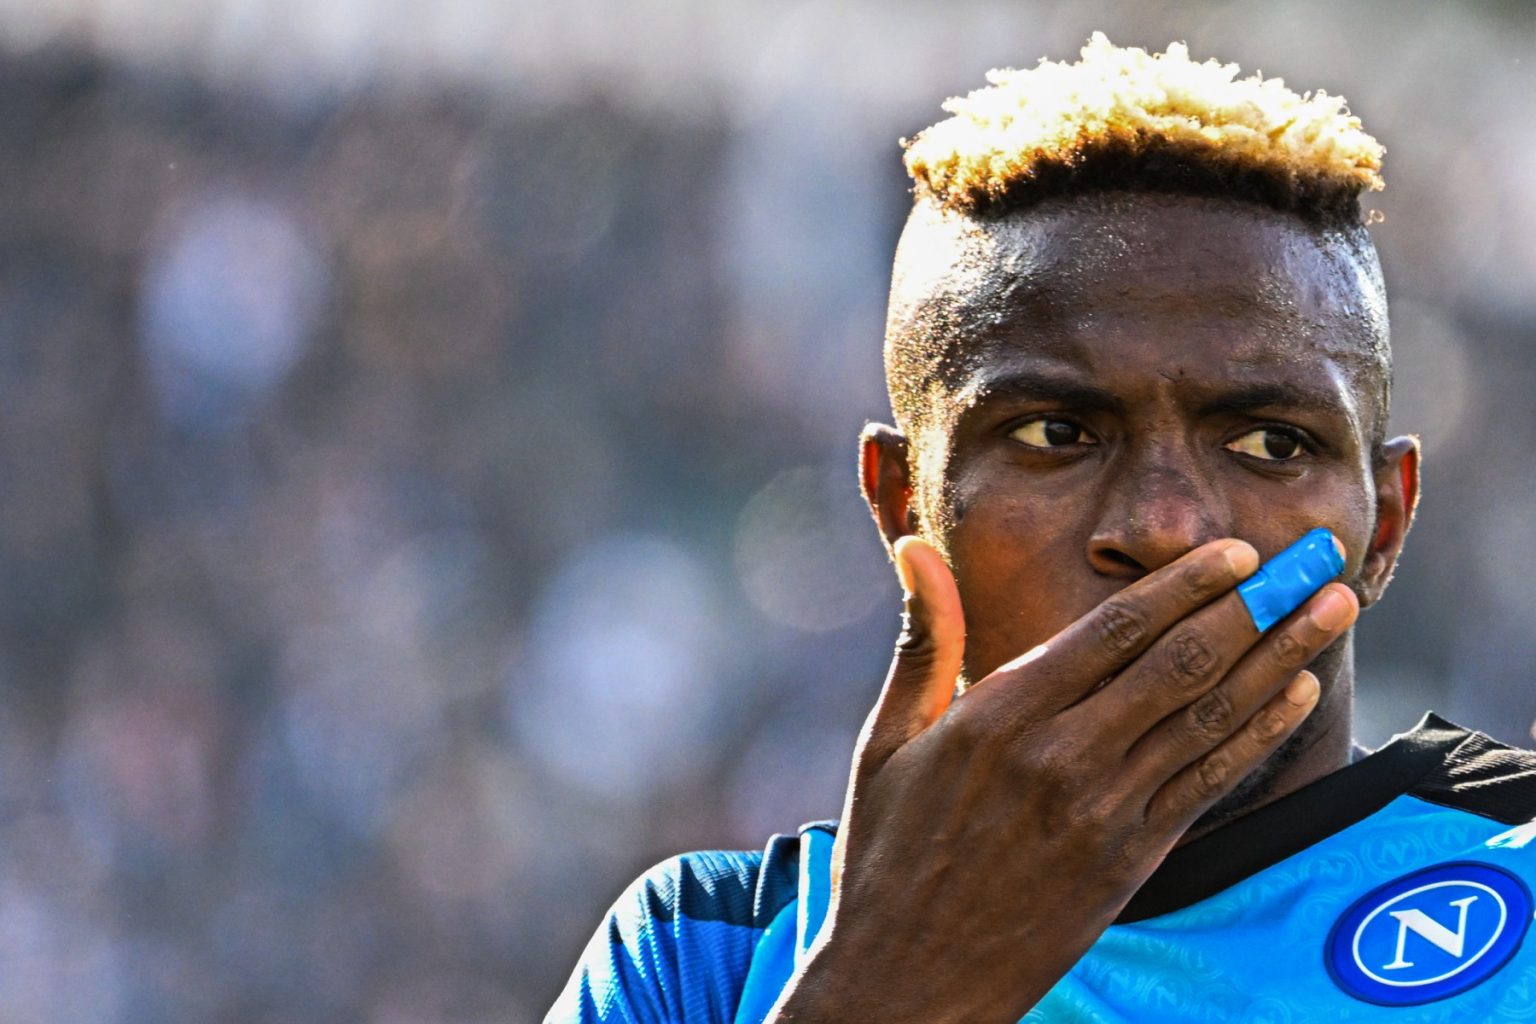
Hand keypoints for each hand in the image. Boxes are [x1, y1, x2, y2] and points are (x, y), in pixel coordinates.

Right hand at [768, 535, 1356, 1023]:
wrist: (909, 979)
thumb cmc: (888, 853)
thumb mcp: (888, 740)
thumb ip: (926, 640)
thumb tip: (917, 548)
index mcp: (999, 717)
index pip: (1114, 630)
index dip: (1185, 584)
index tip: (1237, 550)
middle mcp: (1062, 758)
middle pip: (1181, 663)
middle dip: (1256, 604)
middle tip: (1313, 561)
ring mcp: (1104, 813)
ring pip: (1210, 717)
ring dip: (1280, 657)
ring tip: (1333, 610)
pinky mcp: (1130, 860)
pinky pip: (1209, 784)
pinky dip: (1259, 735)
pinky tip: (1297, 696)